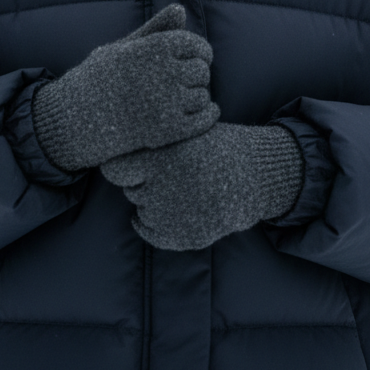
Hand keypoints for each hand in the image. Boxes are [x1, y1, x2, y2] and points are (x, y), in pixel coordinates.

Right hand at [31, 5, 218, 170]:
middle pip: (201, 70)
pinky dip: (208, 115)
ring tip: (188, 97)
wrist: (78, 117)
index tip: (201, 57)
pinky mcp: (168, 129)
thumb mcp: (124, 46)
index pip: (196, 45)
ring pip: (202, 96)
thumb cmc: (100, 77)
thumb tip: (181, 9)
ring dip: (199, 96)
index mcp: (154, 47)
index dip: (202, 51)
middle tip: (190, 79)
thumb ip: (156, 28)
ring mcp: (167, 102)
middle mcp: (163, 72)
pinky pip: (202, 120)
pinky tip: (204, 113)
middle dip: (198, 74)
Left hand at [101, 122, 303, 250]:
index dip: (121, 166)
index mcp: (160, 159)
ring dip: (150, 201)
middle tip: (164, 174)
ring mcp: (172, 216)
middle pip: (130, 189)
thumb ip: (156, 142)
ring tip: (176, 190)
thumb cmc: (218, 147)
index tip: (127, 164)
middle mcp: (161, 189)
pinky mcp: (183, 236)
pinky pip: (150, 232)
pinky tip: (163, 212)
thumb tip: (116, 147)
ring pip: (141, 210)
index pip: (115, 169)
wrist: (255, 176)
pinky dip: (150, 225)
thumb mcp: (187, 133)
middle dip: (141, 182)